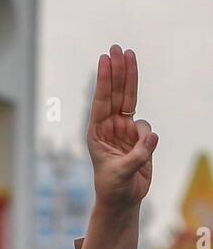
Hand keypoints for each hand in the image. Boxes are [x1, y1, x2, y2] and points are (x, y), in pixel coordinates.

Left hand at [86, 46, 157, 211]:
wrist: (123, 200)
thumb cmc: (113, 187)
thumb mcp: (121, 173)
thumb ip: (137, 155)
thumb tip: (152, 135)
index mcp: (96, 132)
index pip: (101, 101)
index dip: (104, 80)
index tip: (106, 59)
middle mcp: (109, 127)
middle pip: (115, 93)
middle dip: (117, 70)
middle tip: (118, 47)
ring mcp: (124, 131)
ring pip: (130, 100)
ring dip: (131, 78)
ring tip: (130, 53)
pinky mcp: (138, 138)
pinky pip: (146, 128)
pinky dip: (148, 135)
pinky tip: (144, 148)